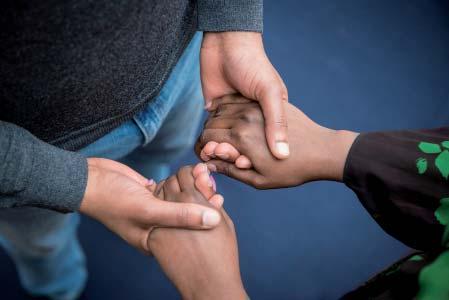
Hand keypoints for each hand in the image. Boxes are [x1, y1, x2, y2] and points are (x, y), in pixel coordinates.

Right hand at [79, 158, 220, 253]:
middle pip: (187, 215)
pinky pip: (174, 187)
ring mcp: (154, 208)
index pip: (188, 234)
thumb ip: (181, 216)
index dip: (205, 220)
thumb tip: (215, 220)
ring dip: (194, 187)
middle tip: (214, 185)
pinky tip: (196, 171)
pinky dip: (184, 179)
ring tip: (205, 174)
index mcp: (155, 240)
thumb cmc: (113, 201)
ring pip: (182, 199)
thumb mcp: (149, 210)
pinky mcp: (152, 192)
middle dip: (203, 199)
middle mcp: (156, 226)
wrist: (89, 180)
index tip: (219, 202)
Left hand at [149, 164, 246, 299]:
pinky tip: (172, 220)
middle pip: (171, 183)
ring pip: (160, 199)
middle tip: (190, 187)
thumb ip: (212, 200)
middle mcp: (173, 209)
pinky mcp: (153, 239)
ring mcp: (160, 224)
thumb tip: (207, 184)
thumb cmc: (222, 254)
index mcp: (194, 201)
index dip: (192, 172)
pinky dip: (163, 216)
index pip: (186, 173)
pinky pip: (155, 220)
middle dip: (180, 181)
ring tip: (182, 202)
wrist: (210, 285)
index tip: (198, 175)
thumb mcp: (223, 222)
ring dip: (169, 196)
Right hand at [195, 95, 357, 188]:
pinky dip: (228, 109)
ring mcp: (255, 106)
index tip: (207, 156)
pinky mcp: (265, 101)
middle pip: (211, 123)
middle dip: (207, 135)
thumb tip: (210, 165)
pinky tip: (233, 121)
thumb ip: (231, 171)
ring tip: (222, 136)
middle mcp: (244, 117)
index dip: (202, 148)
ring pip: (221, 109)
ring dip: (216, 121)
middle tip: (214, 148)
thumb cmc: (293, 171)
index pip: (206, 138)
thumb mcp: (260, 180)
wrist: (323, 150)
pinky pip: (237, 101)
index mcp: (240, 137)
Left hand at [201, 31, 289, 158]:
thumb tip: (283, 155)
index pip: (261, 147)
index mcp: (268, 116)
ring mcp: (230, 114)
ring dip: (217, 149)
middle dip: (233, 155)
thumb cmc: (254, 66)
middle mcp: (249, 118)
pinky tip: (205, 146)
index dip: (252, 158)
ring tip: (213, 152)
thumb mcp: (271, 93)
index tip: (246, 163)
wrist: (226, 42)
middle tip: (227, 157)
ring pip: (222, 140)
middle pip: (239, 147)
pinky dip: (206, 139)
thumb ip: (276, 122)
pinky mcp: (213, 107)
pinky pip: (209, 129)